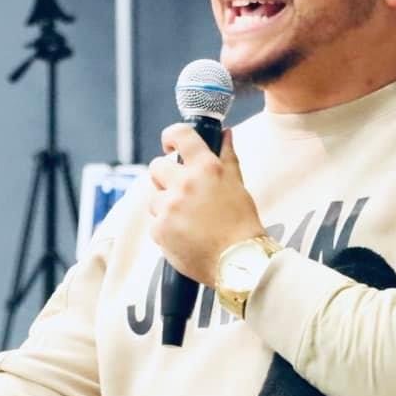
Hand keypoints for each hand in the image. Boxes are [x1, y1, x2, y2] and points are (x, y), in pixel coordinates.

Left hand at [147, 122, 264, 284]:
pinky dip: (165, 227)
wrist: (239, 262)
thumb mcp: (238, 185)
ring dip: (165, 205)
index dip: (171, 136)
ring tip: (188, 220)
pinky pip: (155, 222)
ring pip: (154, 197)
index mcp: (206, 168)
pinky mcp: (159, 229)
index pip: (181, 135)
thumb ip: (227, 157)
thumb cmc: (242, 224)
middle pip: (156, 166)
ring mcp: (169, 207)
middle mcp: (185, 183)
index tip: (170, 146)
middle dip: (165, 177)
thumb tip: (225, 134)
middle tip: (180, 191)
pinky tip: (184, 235)